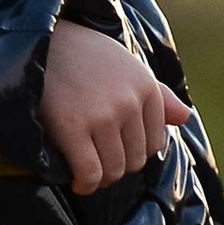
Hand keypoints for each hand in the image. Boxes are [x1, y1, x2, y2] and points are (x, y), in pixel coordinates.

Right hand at [41, 21, 191, 194]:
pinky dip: (84, 184)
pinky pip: (90, 173)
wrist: (38, 40)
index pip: (154, 143)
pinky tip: (76, 181)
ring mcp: (103, 116)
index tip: (112, 150)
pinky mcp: (73, 128)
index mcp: (145, 87)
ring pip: (113, 170)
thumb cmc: (82, 54)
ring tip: (85, 171)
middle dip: (116, 166)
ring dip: (99, 178)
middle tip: (95, 160)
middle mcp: (129, 102)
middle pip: (134, 160)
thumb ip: (158, 94)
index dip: (132, 152)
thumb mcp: (124, 65)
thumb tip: (185, 117)